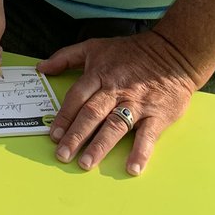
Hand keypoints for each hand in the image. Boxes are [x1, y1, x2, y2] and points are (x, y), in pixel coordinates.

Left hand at [37, 30, 199, 175]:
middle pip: (92, 114)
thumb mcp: (95, 46)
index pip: (77, 98)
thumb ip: (66, 56)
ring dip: (99, 146)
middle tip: (63, 155)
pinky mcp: (157, 114)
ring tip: (86, 163)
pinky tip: (133, 167)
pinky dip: (141, 151)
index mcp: (99, 74)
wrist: (173, 51)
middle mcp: (116, 90)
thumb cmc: (131, 51)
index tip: (54, 135)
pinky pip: (147, 135)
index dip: (64, 116)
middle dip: (75, 135)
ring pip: (115, 125)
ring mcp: (137, 103)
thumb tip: (41, 67)